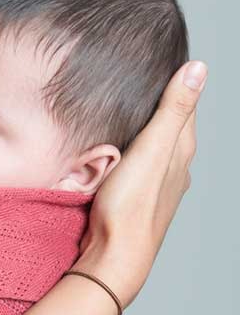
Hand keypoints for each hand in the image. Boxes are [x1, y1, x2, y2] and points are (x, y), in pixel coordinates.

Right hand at [76, 59, 205, 308]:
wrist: (114, 256)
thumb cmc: (130, 204)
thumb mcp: (152, 148)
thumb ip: (173, 109)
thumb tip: (199, 68)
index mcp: (181, 149)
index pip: (185, 105)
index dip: (176, 82)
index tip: (163, 59)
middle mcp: (175, 167)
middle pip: (171, 126)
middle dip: (160, 104)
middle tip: (141, 79)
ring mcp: (157, 185)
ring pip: (156, 147)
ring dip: (145, 129)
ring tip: (128, 109)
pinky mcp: (138, 198)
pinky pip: (139, 165)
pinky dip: (132, 150)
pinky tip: (119, 149)